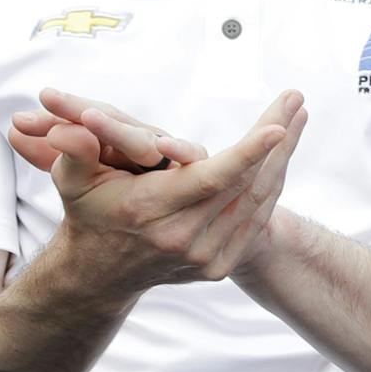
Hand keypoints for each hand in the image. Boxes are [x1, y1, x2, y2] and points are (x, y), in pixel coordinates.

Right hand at [7, 88, 307, 296]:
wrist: (99, 272)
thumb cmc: (91, 211)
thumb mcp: (73, 179)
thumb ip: (75, 149)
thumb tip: (71, 124)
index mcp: (151, 210)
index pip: (211, 179)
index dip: (248, 153)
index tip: (279, 127)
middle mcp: (182, 238)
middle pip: (245, 184)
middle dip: (276, 140)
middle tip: (295, 99)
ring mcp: (204, 257)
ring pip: (258, 200)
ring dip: (282, 157)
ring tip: (299, 116)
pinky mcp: (218, 266)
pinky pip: (256, 219)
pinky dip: (272, 184)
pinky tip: (283, 153)